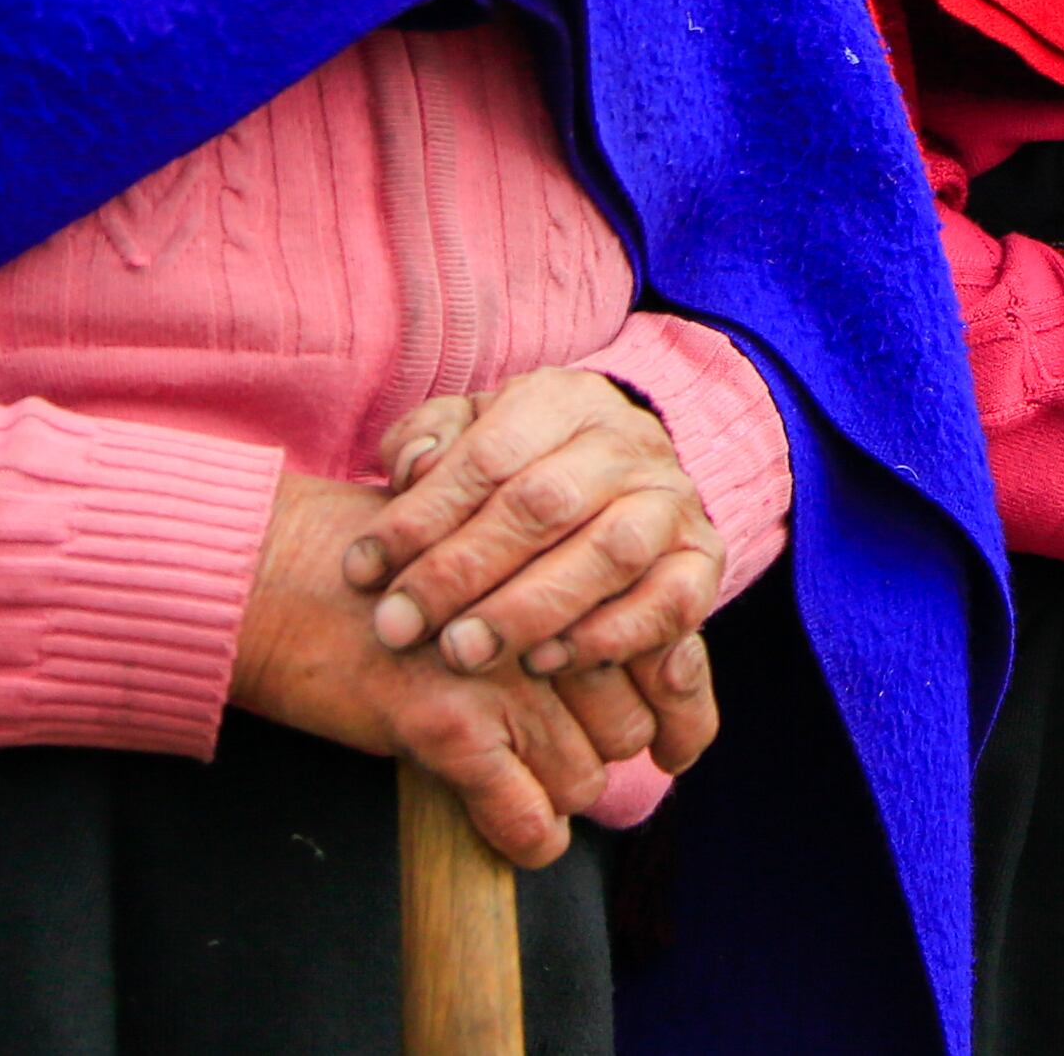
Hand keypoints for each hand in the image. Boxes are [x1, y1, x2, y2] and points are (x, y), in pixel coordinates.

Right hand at [232, 471, 718, 868]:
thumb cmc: (380, 570)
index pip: (659, 658)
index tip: (664, 742)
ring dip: (554, 789)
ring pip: (582, 778)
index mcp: (566, 568)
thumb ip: (558, 601)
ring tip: (509, 771)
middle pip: (628, 725)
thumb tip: (629, 686)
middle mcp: (548, 618)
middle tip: (543, 744)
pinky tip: (514, 834)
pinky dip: (525, 838)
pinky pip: (524, 818)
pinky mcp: (448, 726)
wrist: (277, 573)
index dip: (664, 709)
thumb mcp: (490, 559)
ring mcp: (501, 675)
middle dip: (593, 744)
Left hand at [351, 370, 726, 688]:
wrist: (621, 486)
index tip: (361, 572)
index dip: (419, 517)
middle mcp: (628, 443)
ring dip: (529, 609)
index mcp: (563, 400)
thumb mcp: (467, 436)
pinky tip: (545, 664)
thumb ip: (427, 442)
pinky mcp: (702, 562)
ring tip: (463, 653)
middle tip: (398, 629)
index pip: (486, 455)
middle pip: (544, 503)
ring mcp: (672, 502)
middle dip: (461, 572)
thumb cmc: (516, 470)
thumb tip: (410, 467)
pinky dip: (609, 637)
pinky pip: (670, 602)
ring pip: (611, 552)